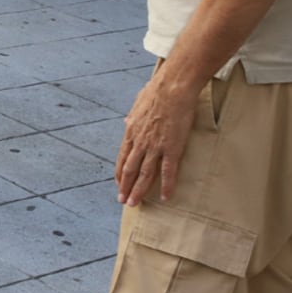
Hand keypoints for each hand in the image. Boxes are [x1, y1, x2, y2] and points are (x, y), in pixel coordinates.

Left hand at [114, 72, 200, 206]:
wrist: (172, 89)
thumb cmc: (156, 92)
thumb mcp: (137, 103)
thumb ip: (132, 116)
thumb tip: (126, 121)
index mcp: (131, 132)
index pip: (122, 158)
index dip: (120, 174)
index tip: (119, 184)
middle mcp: (140, 142)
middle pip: (130, 170)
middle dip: (125, 187)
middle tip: (123, 201)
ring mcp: (155, 147)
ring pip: (144, 174)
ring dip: (139, 191)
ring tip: (135, 204)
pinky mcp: (172, 148)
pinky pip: (168, 172)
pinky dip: (166, 186)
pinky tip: (164, 197)